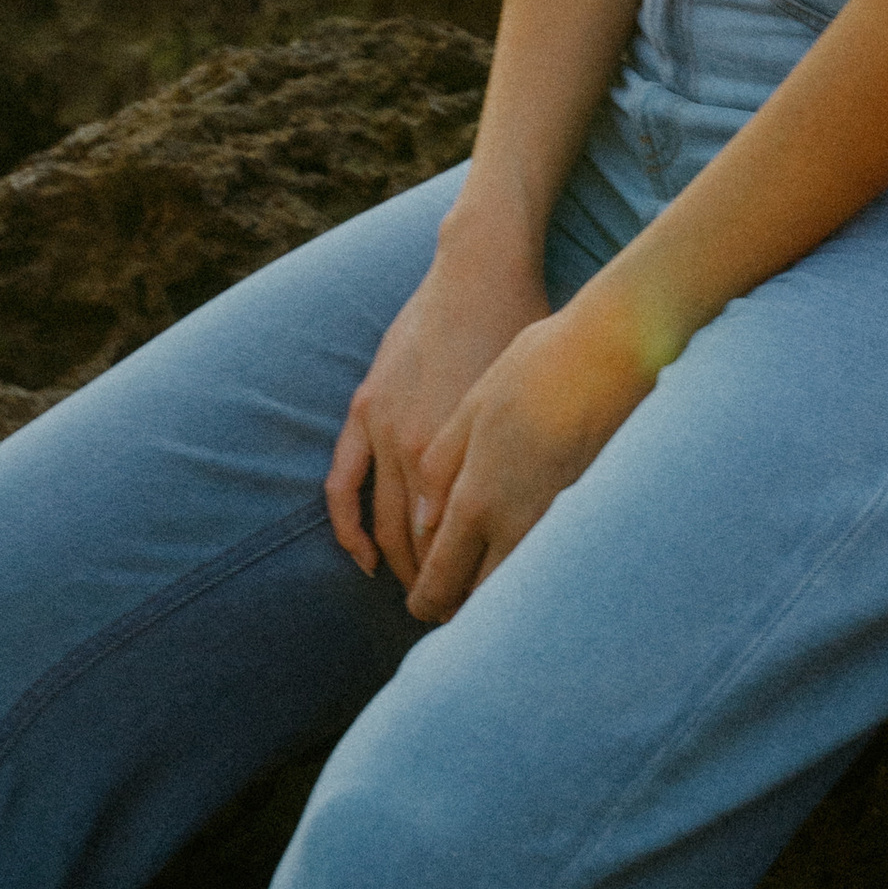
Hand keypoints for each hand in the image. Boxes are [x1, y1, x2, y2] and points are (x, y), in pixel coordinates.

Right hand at [326, 219, 553, 594]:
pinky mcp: (366, 408)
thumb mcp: (533, 413)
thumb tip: (544, 530)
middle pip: (423, 546)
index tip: (488, 616)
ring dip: (398, 567)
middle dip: (438, 587)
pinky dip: (349, 528)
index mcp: (465, 456)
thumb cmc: (525, 339)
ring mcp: (386, 430)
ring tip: (418, 594)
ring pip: (385, 525)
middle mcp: (419, 450)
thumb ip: (525, 471)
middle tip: (455, 617)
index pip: (463, 548)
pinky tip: (364, 560)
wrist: (481, 271)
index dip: (474, 589)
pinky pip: (343, 483)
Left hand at [402, 298, 658, 623]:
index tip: (420, 606)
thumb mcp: (472, 408)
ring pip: (518, 588)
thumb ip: (441, 467)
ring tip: (483, 593)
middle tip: (448, 610)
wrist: (609, 354)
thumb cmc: (534, 368)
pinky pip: (550, 565)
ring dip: (497, 597)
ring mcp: (556, 525)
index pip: (442, 578)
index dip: (426, 601)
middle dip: (459, 610)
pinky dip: (532, 575)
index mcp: (477, 499)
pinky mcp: (588, 516)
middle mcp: (515, 524)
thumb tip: (424, 522)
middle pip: (480, 599)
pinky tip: (529, 562)